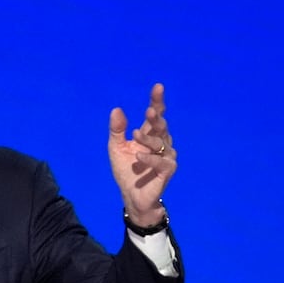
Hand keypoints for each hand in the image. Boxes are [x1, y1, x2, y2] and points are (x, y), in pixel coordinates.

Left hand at [107, 83, 176, 226]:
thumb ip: (117, 130)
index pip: (155, 115)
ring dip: (148, 138)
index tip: (158, 87)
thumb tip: (116, 109)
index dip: (157, 101)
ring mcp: (166, 157)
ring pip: (161, 142)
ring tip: (135, 135)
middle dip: (156, 117)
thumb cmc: (126, 170)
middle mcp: (161, 143)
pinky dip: (149, 158)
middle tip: (149, 110)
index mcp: (149, 135)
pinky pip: (162, 162)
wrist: (130, 195)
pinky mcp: (167, 171)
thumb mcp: (116, 148)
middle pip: (161, 126)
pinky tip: (138, 156)